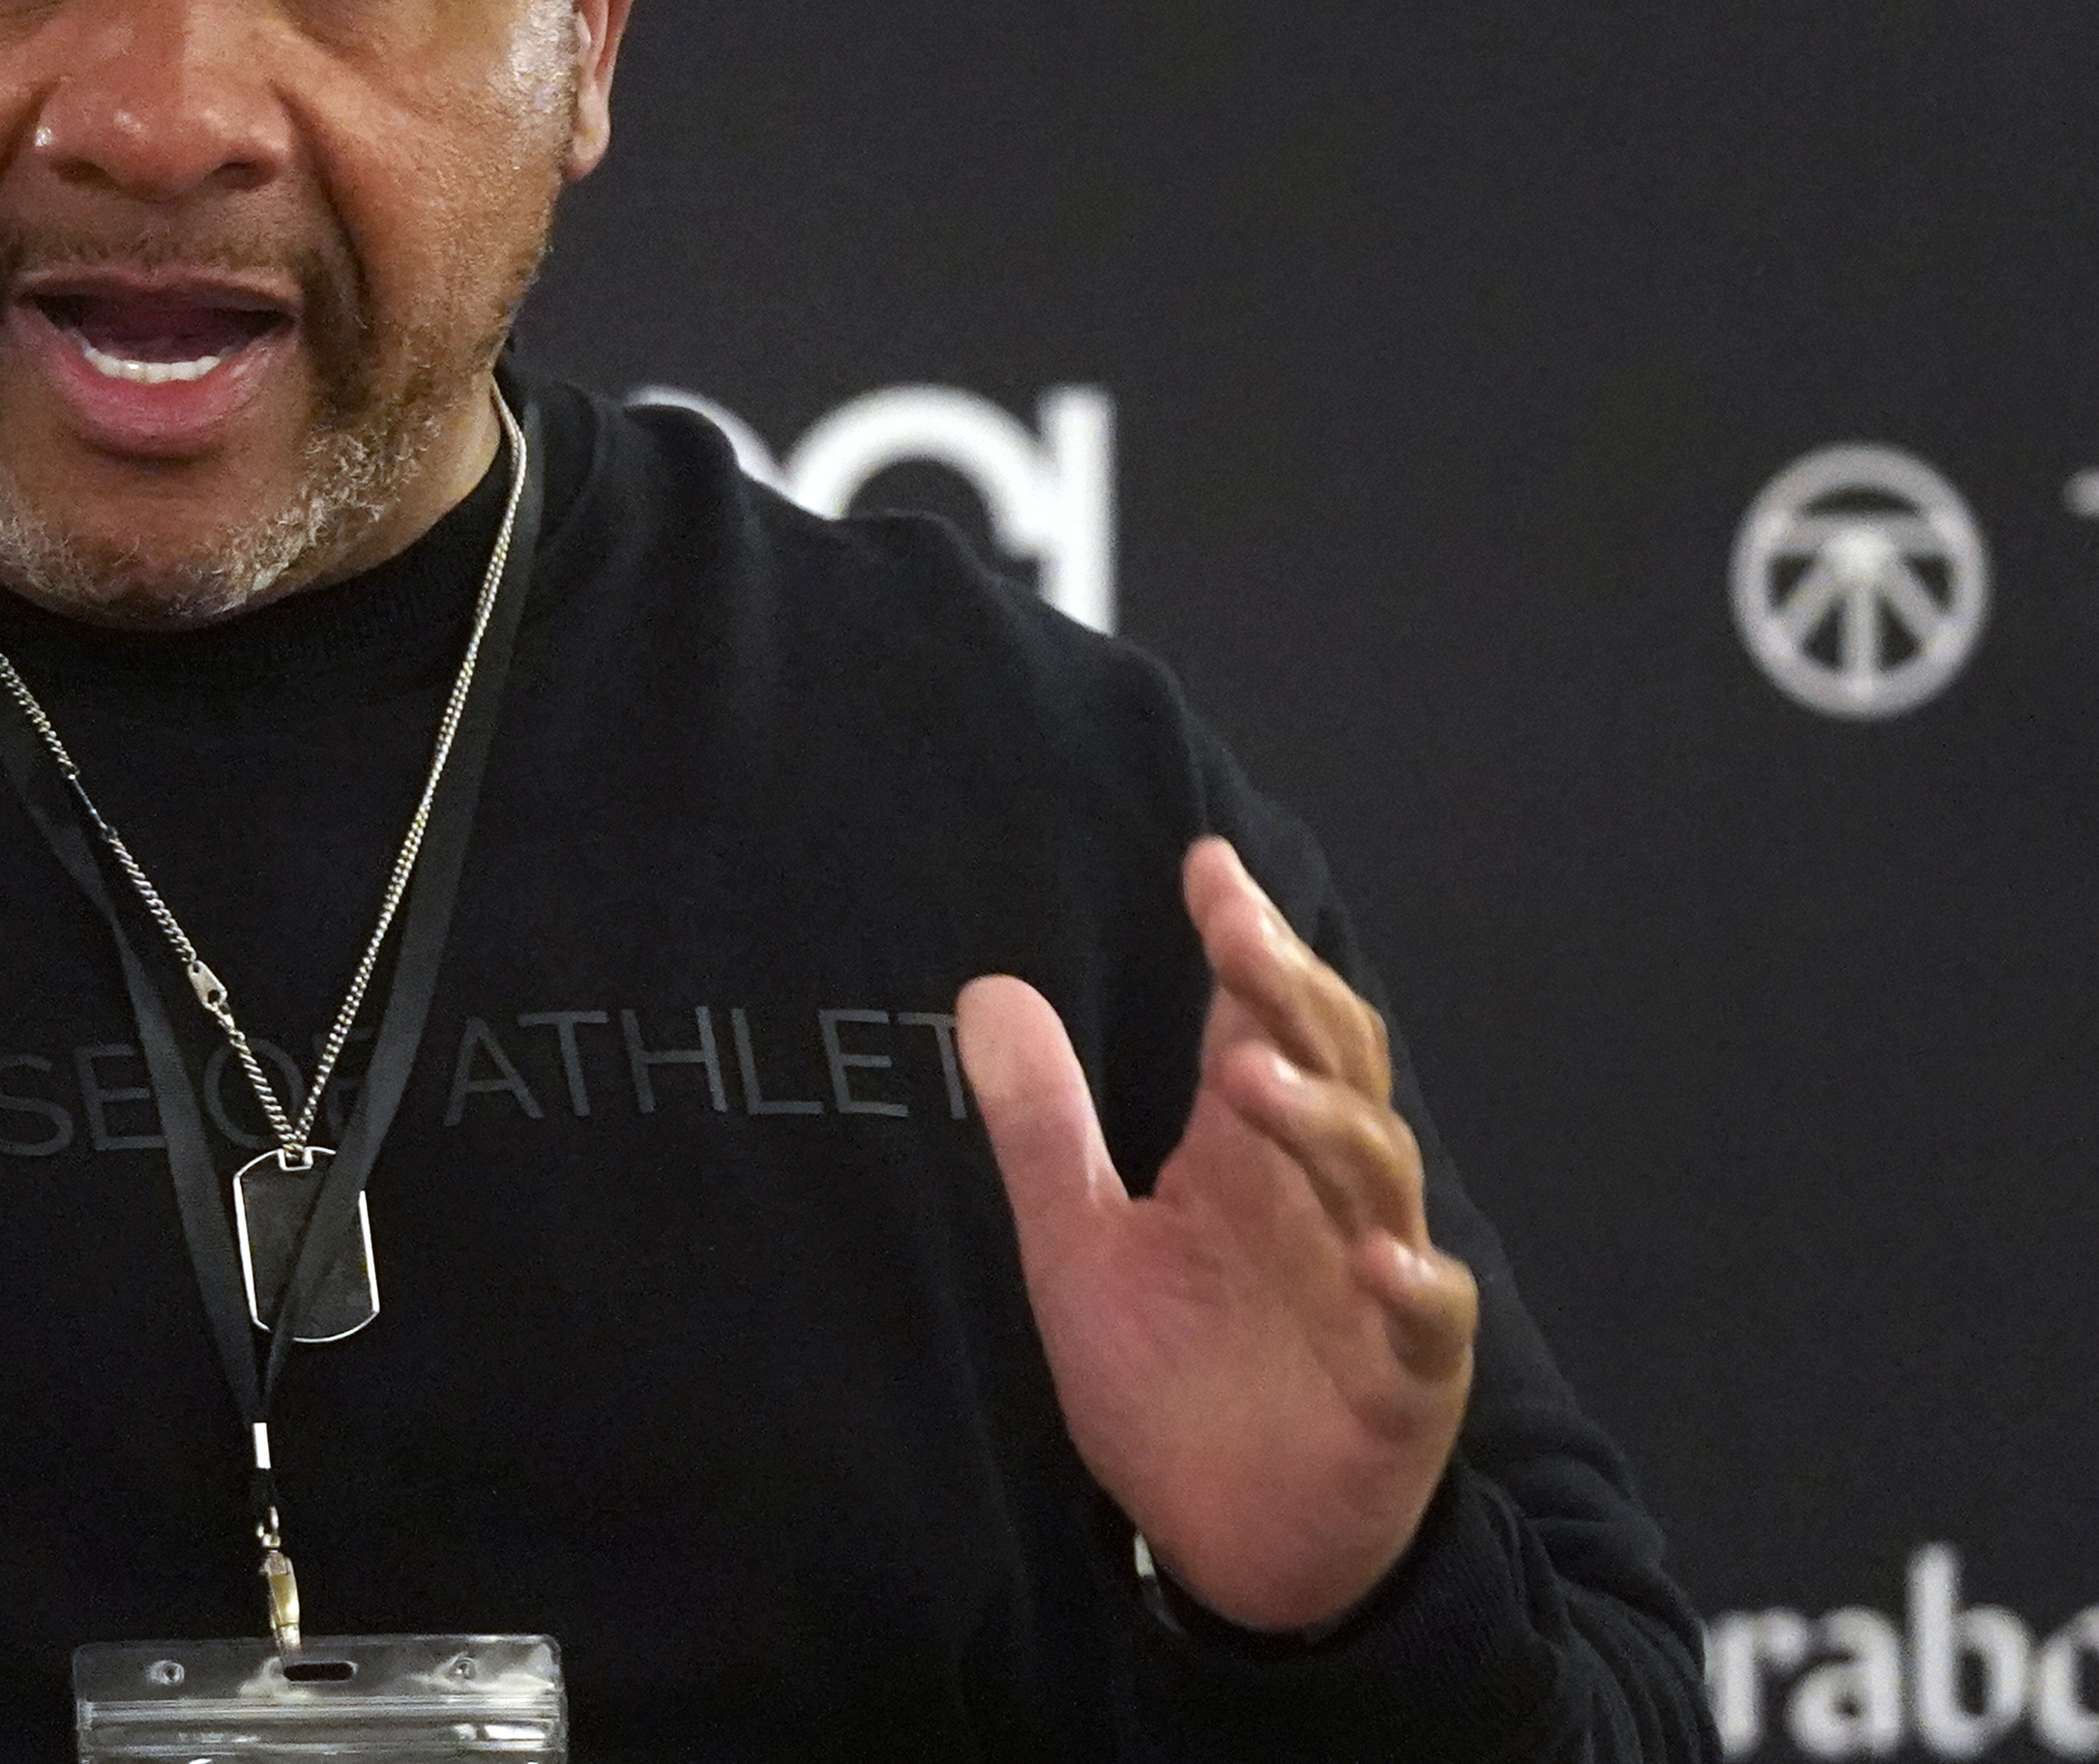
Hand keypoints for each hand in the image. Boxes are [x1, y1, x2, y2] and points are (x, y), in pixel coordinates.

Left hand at [954, 837, 1477, 1632]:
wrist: (1237, 1544)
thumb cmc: (1171, 1384)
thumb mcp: (1079, 1248)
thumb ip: (1043, 1127)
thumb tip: (985, 989)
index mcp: (1248, 1159)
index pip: (1261, 1021)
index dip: (1244, 943)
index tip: (1206, 866)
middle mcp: (1323, 1201)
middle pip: (1334, 1067)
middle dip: (1292, 994)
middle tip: (1237, 931)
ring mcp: (1374, 1285)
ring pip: (1379, 1175)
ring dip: (1325, 1121)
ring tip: (1252, 1077)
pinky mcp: (1405, 1384)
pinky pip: (1426, 1324)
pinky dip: (1414, 1288)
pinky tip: (1382, 1260)